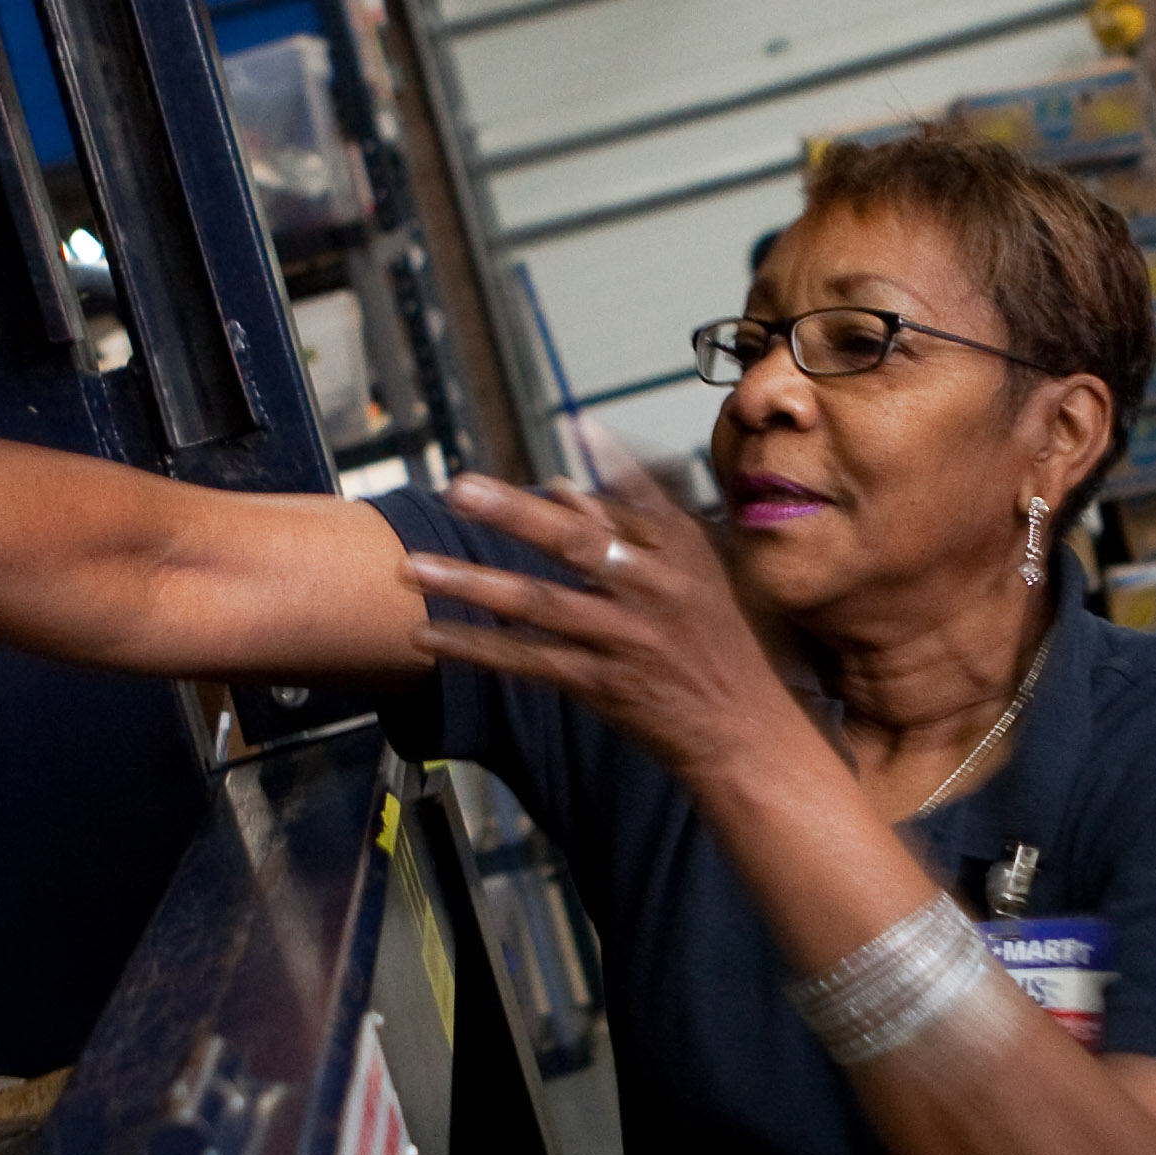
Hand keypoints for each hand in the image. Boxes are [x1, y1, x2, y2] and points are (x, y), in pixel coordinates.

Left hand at [398, 462, 803, 788]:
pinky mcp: (601, 684)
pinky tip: (428, 638)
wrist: (743, 729)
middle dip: (514, 514)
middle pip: (575, 544)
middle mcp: (652, 590)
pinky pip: (527, 662)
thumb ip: (631, 527)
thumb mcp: (692, 576)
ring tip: (412, 568)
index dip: (610, 462)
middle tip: (459, 489)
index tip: (574, 425)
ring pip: (538, 605)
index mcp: (678, 554)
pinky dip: (476, 649)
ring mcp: (625, 638)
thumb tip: (563, 484)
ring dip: (471, 585)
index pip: (639, 498)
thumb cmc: (714, 642)